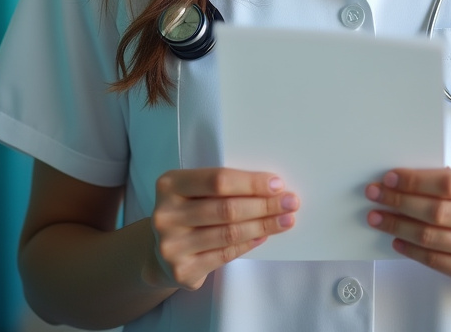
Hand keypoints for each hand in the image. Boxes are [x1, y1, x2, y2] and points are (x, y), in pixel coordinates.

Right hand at [146, 167, 298, 290]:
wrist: (160, 251)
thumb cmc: (187, 210)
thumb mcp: (193, 189)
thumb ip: (221, 186)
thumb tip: (271, 187)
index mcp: (169, 184)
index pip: (218, 180)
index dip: (251, 183)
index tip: (278, 184)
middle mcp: (166, 215)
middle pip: (226, 208)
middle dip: (264, 205)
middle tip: (291, 203)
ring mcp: (172, 245)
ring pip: (229, 233)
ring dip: (263, 226)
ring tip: (285, 220)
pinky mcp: (182, 270)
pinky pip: (225, 255)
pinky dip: (248, 244)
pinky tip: (263, 236)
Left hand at [365, 168, 450, 292]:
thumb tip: (406, 178)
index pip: (449, 182)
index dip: (416, 180)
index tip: (390, 178)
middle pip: (437, 210)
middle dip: (399, 201)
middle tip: (376, 195)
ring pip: (431, 236)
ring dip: (398, 225)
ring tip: (378, 217)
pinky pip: (434, 260)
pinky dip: (410, 249)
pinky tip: (396, 239)